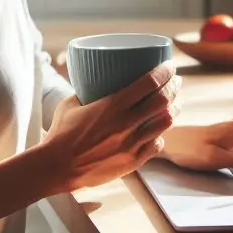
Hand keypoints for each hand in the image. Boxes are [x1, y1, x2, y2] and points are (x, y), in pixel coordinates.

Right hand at [44, 62, 181, 191]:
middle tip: (176, 81)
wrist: (56, 167)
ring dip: (174, 109)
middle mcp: (125, 124)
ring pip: (165, 122)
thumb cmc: (61, 133)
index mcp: (112, 105)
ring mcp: (131, 144)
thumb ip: (89, 91)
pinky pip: (156, 145)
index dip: (165, 71)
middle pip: (163, 100)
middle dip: (174, 87)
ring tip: (175, 103)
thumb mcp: (73, 102)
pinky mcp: (132, 162)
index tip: (170, 66)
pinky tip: (159, 130)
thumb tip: (99, 79)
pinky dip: (161, 135)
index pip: (149, 83)